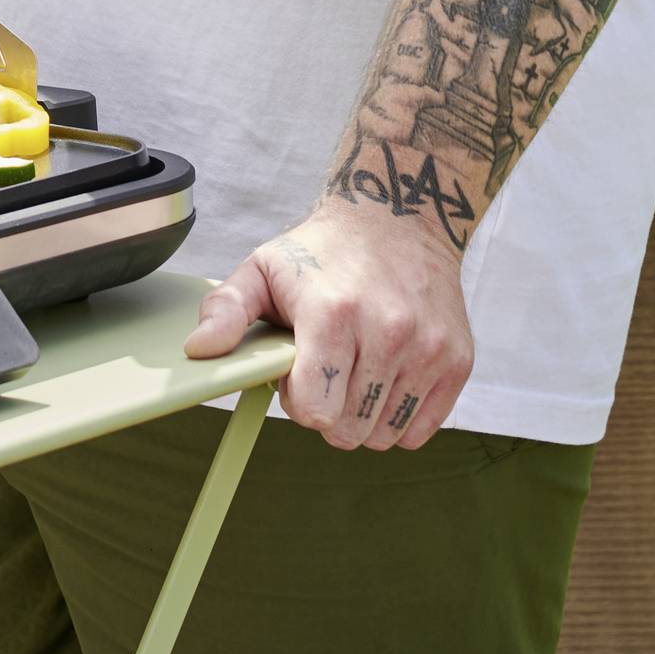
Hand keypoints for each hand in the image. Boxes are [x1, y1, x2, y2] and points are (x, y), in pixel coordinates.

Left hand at [183, 198, 474, 451]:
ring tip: (355, 369)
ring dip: (362, 416)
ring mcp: (428, 348)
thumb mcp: (261, 267)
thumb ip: (224, 310)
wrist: (400, 218)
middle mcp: (388, 331)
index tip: (298, 371)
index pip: (313, 409)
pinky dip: (398, 417)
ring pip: (384, 436)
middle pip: (348, 430)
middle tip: (326, 369)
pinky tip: (383, 377)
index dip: (297, 399)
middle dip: (328, 410)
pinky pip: (421, 430)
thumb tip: (197, 351)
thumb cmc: (323, 251)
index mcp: (332, 312)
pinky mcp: (457, 361)